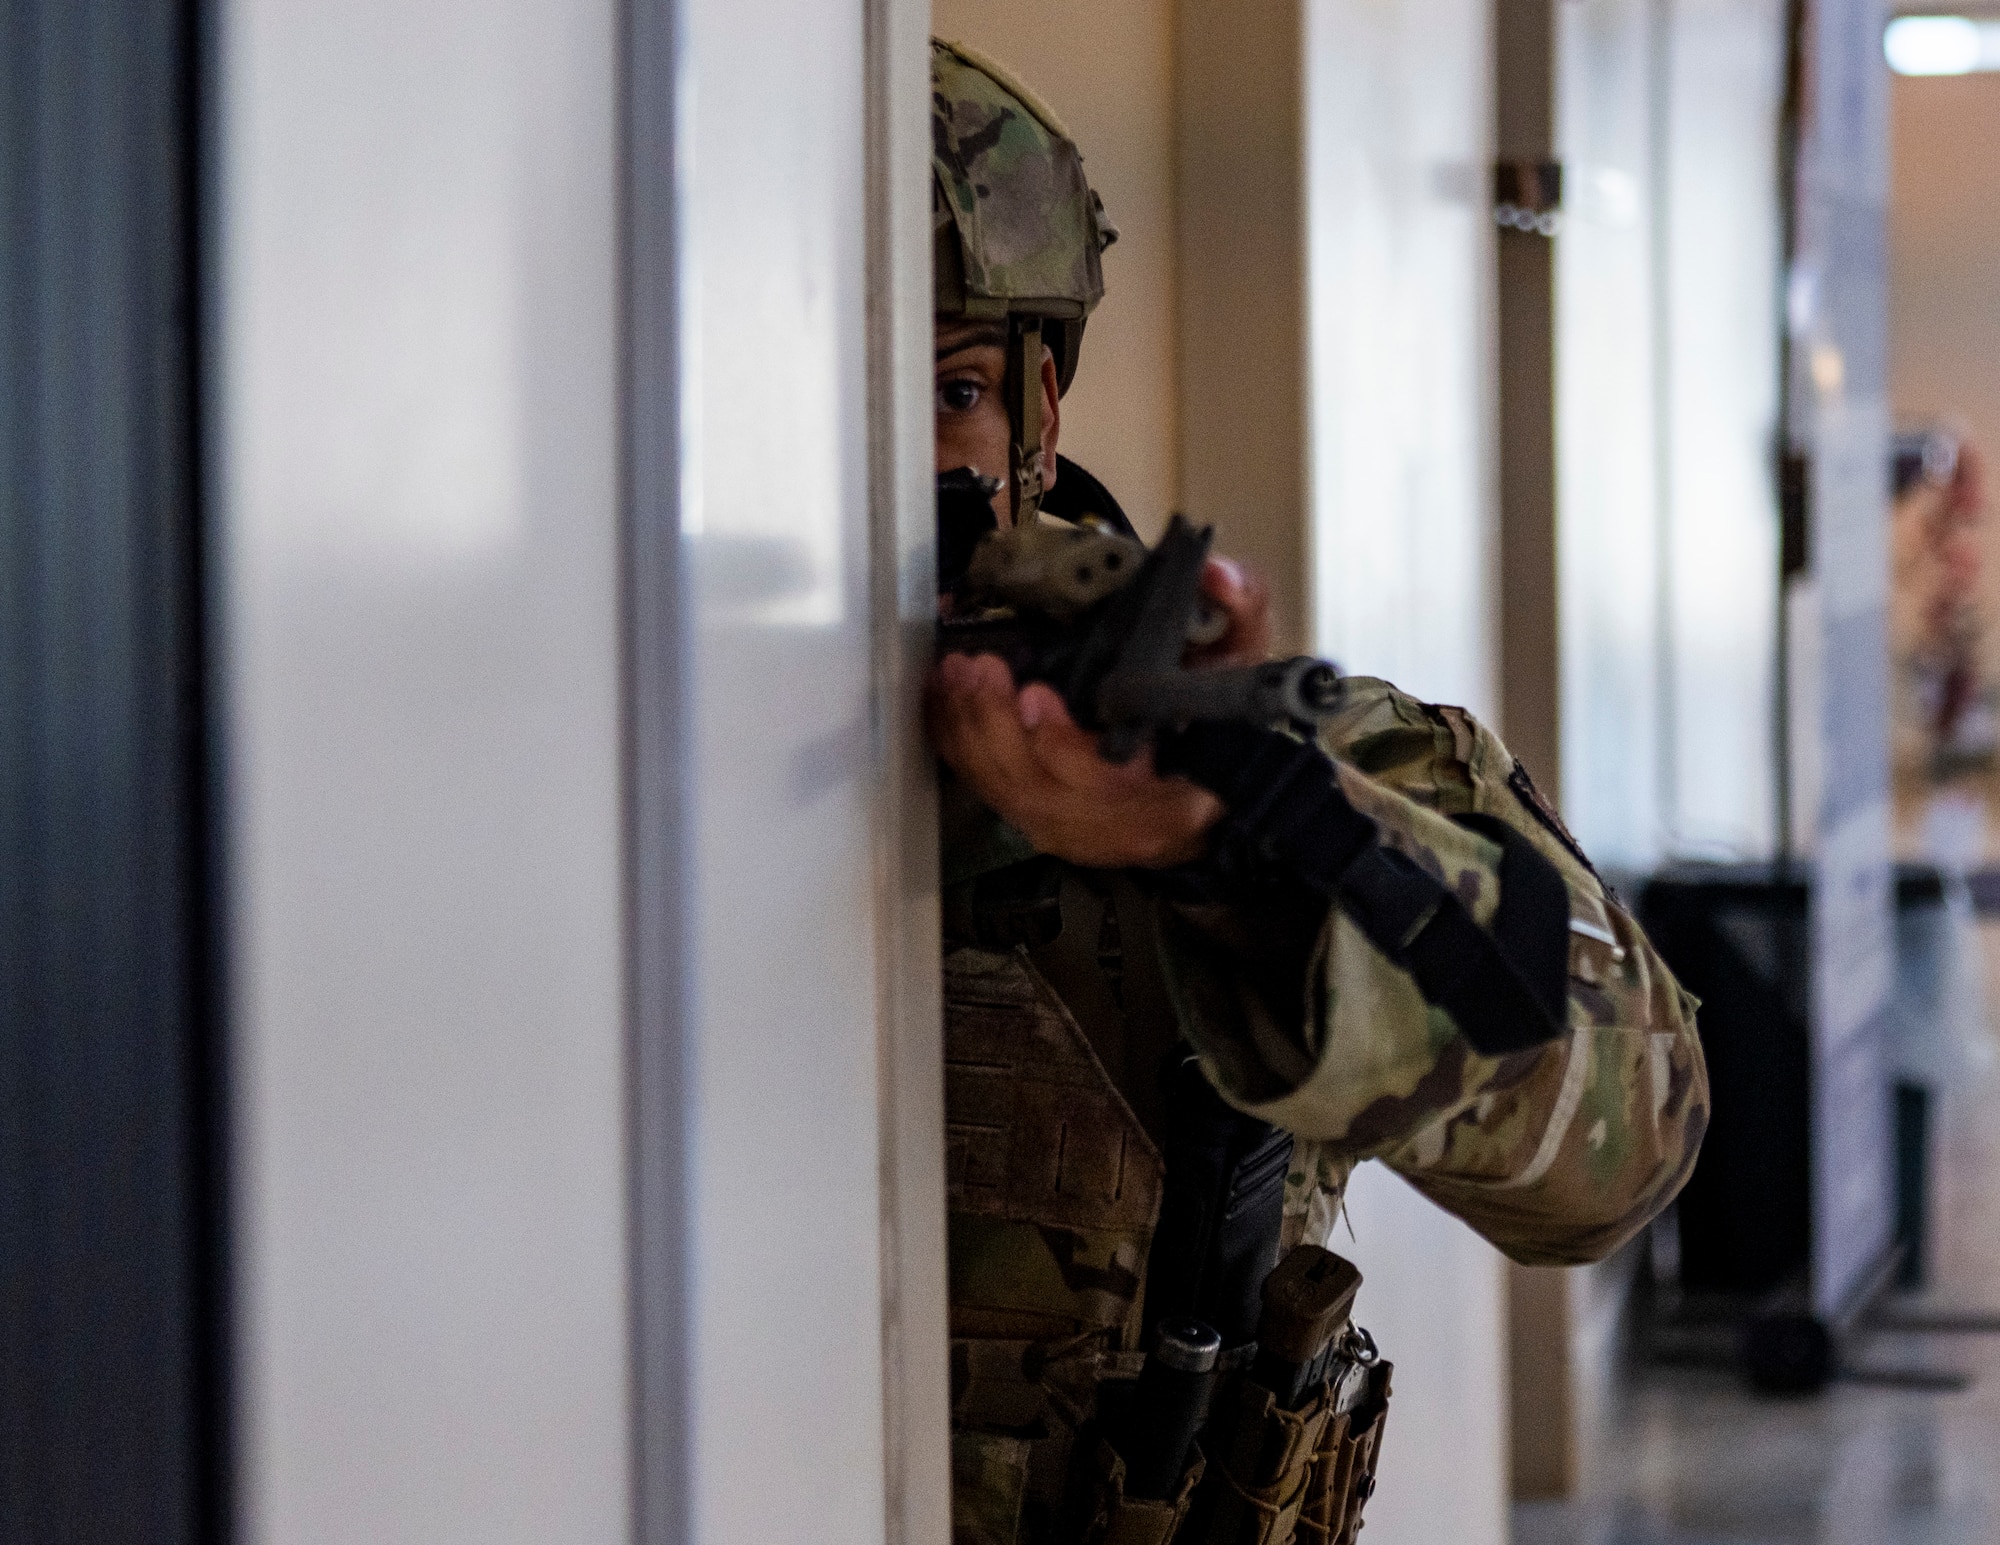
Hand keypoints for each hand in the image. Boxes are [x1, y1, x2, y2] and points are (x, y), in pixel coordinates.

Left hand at [924, 555, 1270, 868]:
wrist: (1217, 782)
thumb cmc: (1226, 719)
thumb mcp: (1246, 662)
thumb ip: (1241, 612)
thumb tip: (1217, 575)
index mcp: (1176, 797)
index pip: (1112, 787)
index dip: (1064, 748)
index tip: (1035, 695)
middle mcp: (1119, 828)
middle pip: (1041, 792)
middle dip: (998, 728)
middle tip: (978, 668)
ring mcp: (1075, 831)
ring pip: (1007, 792)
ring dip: (971, 730)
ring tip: (955, 672)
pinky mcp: (1041, 821)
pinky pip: (989, 788)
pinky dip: (959, 743)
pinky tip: (942, 698)